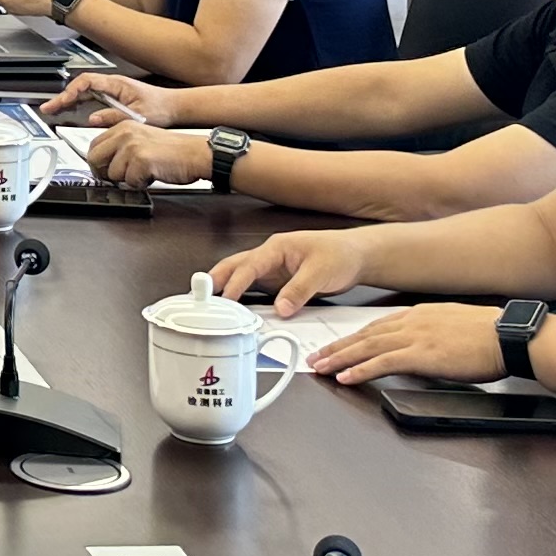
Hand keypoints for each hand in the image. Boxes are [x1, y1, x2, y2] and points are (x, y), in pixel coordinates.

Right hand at [44, 69, 168, 125]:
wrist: (174, 107)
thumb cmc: (161, 107)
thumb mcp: (137, 115)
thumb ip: (114, 116)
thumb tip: (93, 119)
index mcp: (116, 84)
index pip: (87, 81)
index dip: (72, 90)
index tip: (64, 101)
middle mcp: (112, 85)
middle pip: (80, 86)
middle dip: (62, 96)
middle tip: (48, 108)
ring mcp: (111, 90)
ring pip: (83, 91)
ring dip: (68, 99)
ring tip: (54, 109)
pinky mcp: (113, 98)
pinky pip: (90, 97)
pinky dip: (78, 102)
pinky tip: (71, 110)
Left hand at [79, 119, 206, 191]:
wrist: (195, 153)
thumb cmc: (173, 150)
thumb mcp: (141, 140)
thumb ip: (121, 147)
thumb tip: (102, 163)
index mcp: (123, 127)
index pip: (94, 146)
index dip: (98, 162)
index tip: (106, 170)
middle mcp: (125, 134)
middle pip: (94, 159)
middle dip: (105, 173)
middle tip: (122, 177)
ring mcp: (131, 146)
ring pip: (112, 174)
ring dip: (128, 179)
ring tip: (145, 171)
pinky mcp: (141, 160)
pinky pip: (130, 182)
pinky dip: (141, 183)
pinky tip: (153, 174)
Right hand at [204, 227, 369, 312]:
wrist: (356, 256)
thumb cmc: (340, 254)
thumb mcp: (321, 272)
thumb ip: (299, 290)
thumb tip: (280, 308)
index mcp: (277, 248)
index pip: (249, 266)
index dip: (235, 283)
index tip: (225, 299)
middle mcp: (270, 256)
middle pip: (235, 265)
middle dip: (215, 278)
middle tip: (198, 294)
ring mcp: (272, 268)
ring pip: (241, 275)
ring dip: (225, 286)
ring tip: (209, 302)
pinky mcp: (277, 280)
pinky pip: (254, 287)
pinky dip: (241, 295)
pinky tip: (235, 307)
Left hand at [306, 305, 510, 389]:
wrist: (508, 336)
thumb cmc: (490, 335)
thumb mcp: (454, 326)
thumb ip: (432, 334)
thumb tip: (424, 347)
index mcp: (419, 314)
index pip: (377, 326)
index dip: (354, 337)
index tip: (338, 344)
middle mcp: (412, 322)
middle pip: (364, 335)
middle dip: (337, 347)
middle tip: (317, 357)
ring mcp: (415, 337)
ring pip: (367, 347)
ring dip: (340, 358)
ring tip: (321, 367)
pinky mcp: (421, 355)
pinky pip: (382, 363)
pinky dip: (360, 370)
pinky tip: (346, 377)